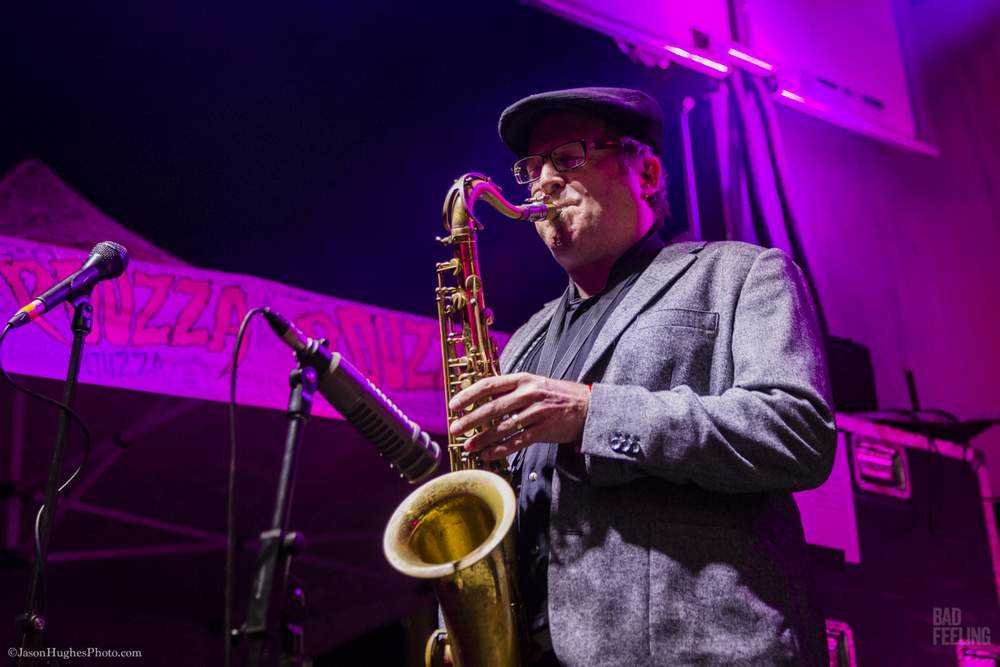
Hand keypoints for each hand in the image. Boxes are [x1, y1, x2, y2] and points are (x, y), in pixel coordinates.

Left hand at [448, 373, 590, 460]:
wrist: (587, 407)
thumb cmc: (556, 396)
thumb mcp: (534, 383)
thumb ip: (511, 389)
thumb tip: (482, 398)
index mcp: (523, 379)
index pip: (490, 384)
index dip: (469, 395)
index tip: (454, 405)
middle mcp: (529, 394)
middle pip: (493, 407)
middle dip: (470, 419)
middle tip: (454, 429)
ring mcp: (537, 412)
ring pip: (503, 427)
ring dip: (482, 438)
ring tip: (468, 446)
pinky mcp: (544, 430)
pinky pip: (518, 441)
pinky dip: (501, 449)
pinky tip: (487, 454)